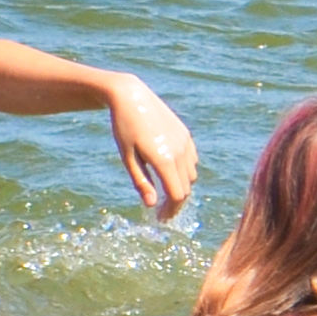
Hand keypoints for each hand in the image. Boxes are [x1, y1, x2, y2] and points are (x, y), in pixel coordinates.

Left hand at [107, 78, 198, 217]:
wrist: (131, 97)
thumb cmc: (124, 128)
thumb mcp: (128, 157)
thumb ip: (141, 182)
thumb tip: (151, 205)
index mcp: (164, 159)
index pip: (177, 195)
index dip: (170, 211)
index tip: (160, 218)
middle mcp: (179, 151)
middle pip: (186, 188)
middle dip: (175, 203)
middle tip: (161, 212)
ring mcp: (185, 142)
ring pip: (191, 176)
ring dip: (181, 187)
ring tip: (165, 192)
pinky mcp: (185, 134)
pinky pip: (192, 160)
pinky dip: (185, 172)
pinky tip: (170, 173)